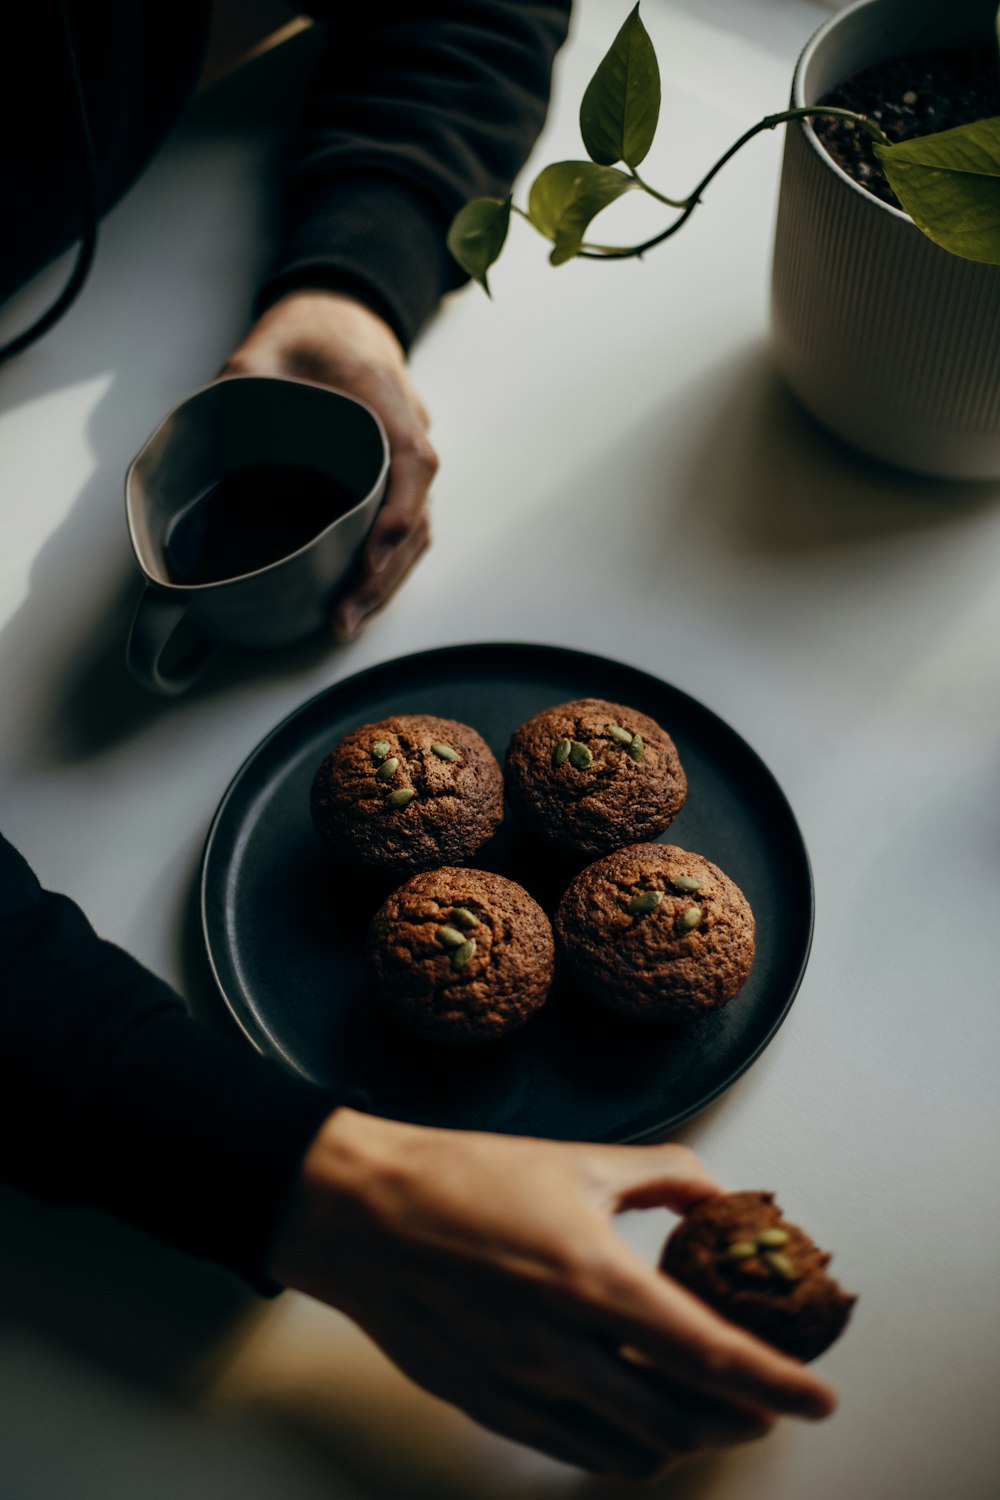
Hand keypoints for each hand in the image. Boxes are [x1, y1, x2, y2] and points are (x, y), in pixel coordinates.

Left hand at [223, 292, 435, 639]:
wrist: (340, 314)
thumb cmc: (308, 333)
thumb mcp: (261, 348)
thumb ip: (237, 386)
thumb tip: (199, 438)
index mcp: (387, 401)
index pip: (411, 466)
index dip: (395, 520)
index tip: (368, 564)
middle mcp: (410, 434)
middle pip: (417, 517)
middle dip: (384, 576)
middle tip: (344, 618)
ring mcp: (407, 459)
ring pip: (417, 532)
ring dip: (387, 582)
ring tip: (347, 620)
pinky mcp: (396, 477)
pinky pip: (404, 528)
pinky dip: (386, 567)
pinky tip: (357, 595)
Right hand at [269, 1110, 835, 1477]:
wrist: (359, 1211)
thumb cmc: (463, 1177)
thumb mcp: (576, 1159)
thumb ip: (662, 1176)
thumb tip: (718, 1191)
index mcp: (594, 1280)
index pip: (710, 1354)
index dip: (775, 1384)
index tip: (817, 1401)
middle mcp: (563, 1348)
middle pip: (679, 1422)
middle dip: (735, 1421)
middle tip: (759, 1405)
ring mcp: (520, 1387)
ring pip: (629, 1450)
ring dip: (679, 1441)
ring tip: (697, 1415)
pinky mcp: (484, 1405)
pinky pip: (571, 1450)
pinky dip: (616, 1446)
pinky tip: (624, 1420)